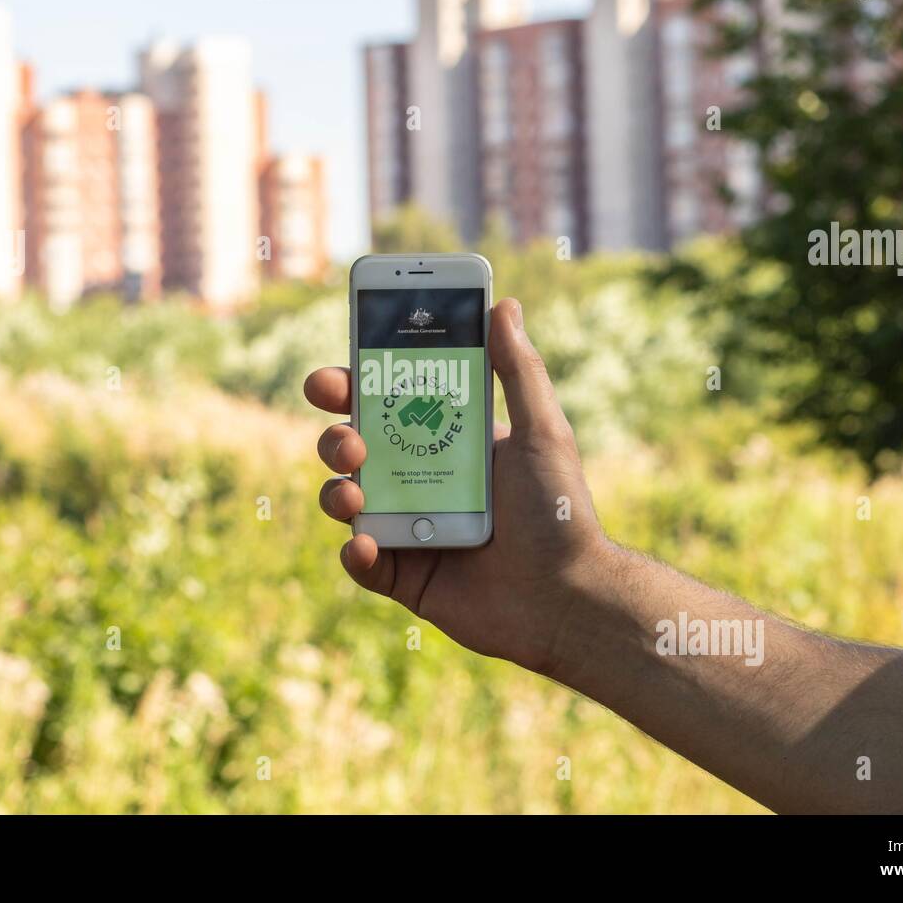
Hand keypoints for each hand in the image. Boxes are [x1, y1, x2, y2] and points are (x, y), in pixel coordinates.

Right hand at [304, 298, 610, 673]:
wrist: (569, 598)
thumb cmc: (561, 512)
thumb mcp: (543, 432)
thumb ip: (519, 370)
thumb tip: (504, 304)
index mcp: (448, 441)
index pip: (388, 404)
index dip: (352, 388)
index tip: (332, 378)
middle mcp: (422, 480)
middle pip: (354, 448)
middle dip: (336, 438)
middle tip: (351, 441)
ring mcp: (410, 529)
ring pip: (347, 501)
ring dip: (336, 492)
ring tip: (356, 495)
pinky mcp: (406, 577)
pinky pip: (363, 563)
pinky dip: (355, 554)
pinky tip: (367, 546)